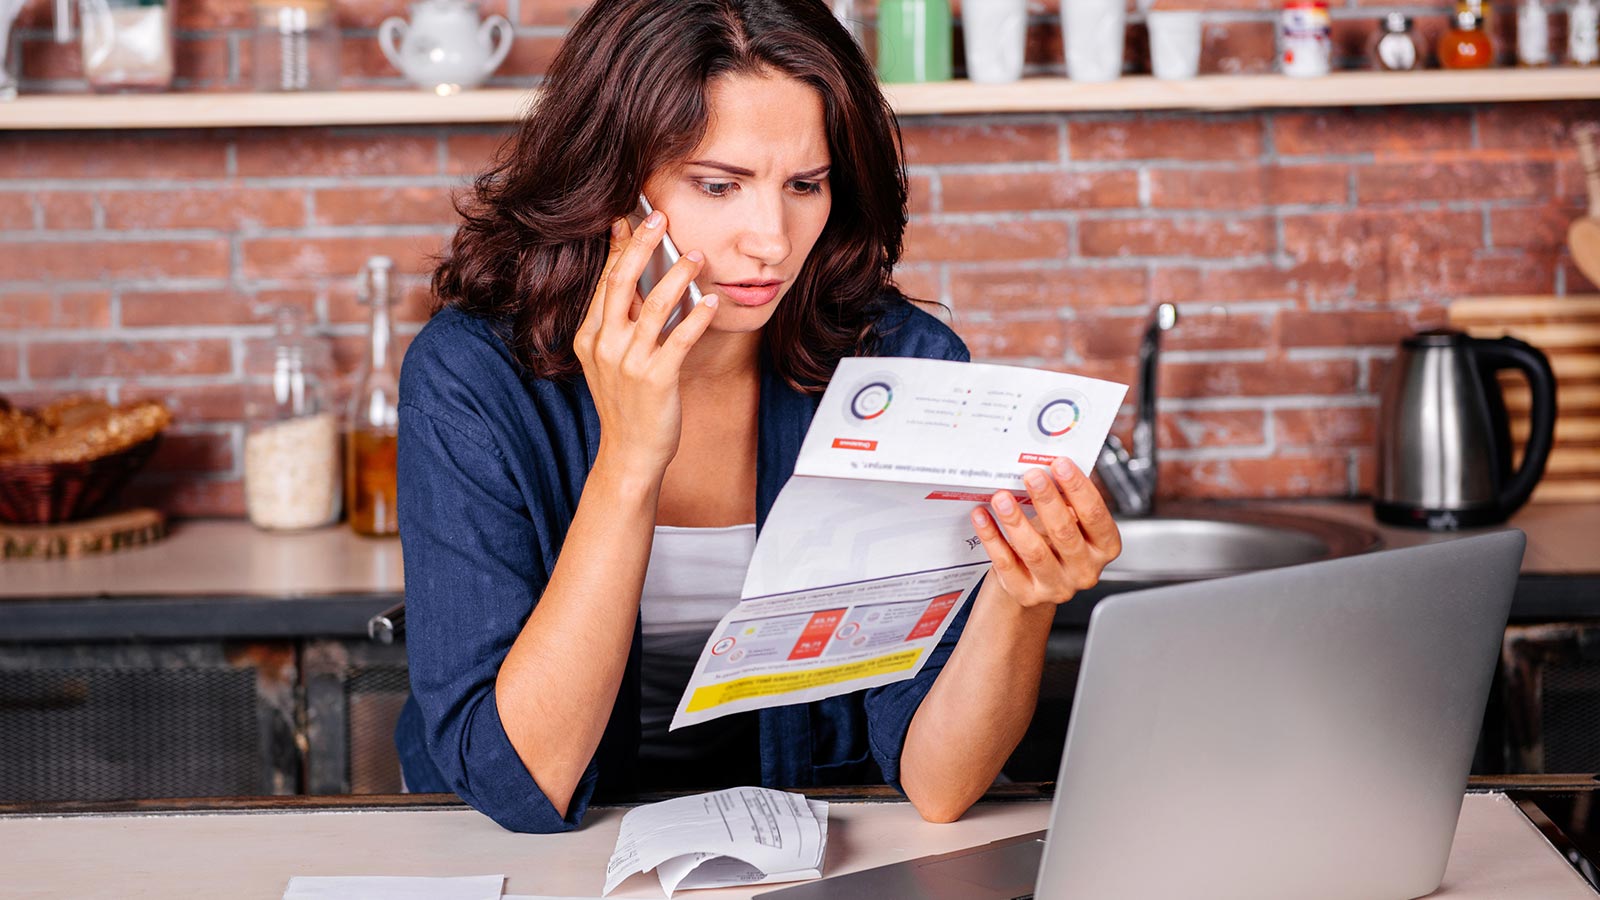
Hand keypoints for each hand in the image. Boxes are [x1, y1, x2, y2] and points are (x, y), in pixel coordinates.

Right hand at [574, 212, 719, 475]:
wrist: (629, 454)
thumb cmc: (626, 406)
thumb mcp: (610, 361)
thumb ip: (620, 324)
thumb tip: (639, 281)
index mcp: (589, 336)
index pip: (605, 281)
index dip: (619, 247)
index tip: (630, 218)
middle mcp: (605, 345)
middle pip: (621, 282)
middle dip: (642, 245)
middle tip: (660, 217)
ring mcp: (629, 362)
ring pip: (654, 305)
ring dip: (678, 275)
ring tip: (698, 255)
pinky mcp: (656, 379)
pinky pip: (680, 338)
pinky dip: (698, 317)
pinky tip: (712, 302)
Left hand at [970, 457, 1121, 609]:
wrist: (1036, 580)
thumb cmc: (1055, 542)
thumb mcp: (1069, 521)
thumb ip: (1066, 501)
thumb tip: (1048, 469)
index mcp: (1104, 547)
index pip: (1095, 516)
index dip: (1079, 488)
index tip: (1061, 464)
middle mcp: (1085, 570)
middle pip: (1065, 533)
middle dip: (1047, 501)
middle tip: (1032, 476)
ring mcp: (1057, 586)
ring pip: (1034, 551)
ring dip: (1016, 520)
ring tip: (1002, 498)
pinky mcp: (1027, 593)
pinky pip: (1006, 563)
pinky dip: (992, 537)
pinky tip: (983, 517)